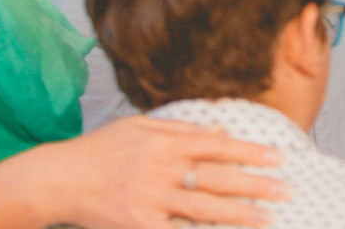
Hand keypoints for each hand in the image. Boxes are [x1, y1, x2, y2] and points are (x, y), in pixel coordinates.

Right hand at [47, 114, 288, 228]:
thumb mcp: (138, 126)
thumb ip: (180, 127)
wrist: (58, 180)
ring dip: (239, 214)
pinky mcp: (140, 226)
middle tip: (285, 190)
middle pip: (217, 178)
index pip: (216, 145)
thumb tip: (218, 128)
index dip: (249, 151)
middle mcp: (160, 169)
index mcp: (163, 141)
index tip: (277, 157)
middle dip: (255, 184)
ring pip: (204, 209)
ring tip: (266, 218)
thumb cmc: (99, 150)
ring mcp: (151, 200)